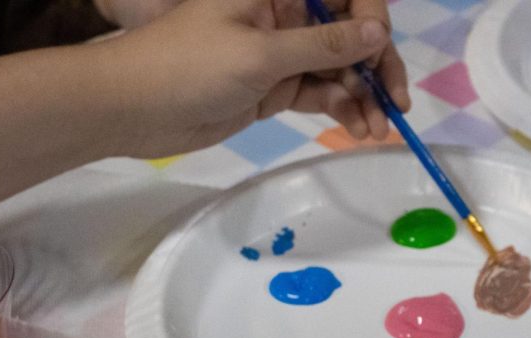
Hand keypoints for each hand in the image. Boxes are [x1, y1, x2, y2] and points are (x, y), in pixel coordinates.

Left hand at [97, 0, 410, 154]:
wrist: (133, 108)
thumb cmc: (188, 66)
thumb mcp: (260, 53)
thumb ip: (322, 45)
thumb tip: (378, 31)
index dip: (370, 16)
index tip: (380, 51)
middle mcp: (284, 14)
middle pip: (348, 33)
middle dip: (376, 65)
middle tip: (397, 104)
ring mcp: (281, 53)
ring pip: (339, 68)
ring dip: (363, 96)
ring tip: (377, 130)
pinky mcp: (276, 88)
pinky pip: (321, 93)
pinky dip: (342, 110)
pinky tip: (358, 129)